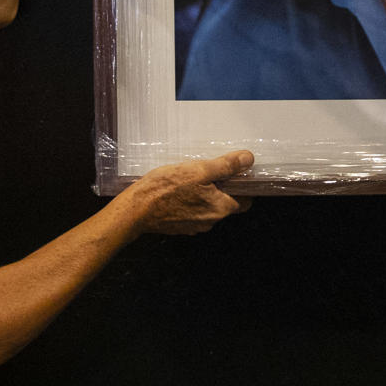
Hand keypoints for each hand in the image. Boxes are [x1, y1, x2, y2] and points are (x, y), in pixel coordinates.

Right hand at [127, 149, 256, 235]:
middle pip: (225, 202)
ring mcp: (194, 226)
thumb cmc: (166, 189)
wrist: (136, 209)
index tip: (234, 173)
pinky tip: (178, 189)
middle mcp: (210, 221)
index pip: (245, 200)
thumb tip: (248, 159)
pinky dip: (189, 201)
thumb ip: (226, 166)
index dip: (242, 186)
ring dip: (203, 193)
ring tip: (190, 178)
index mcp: (220, 208)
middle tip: (208, 170)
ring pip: (207, 207)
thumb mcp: (199, 170)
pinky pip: (192, 211)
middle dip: (220, 187)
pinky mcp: (180, 226)